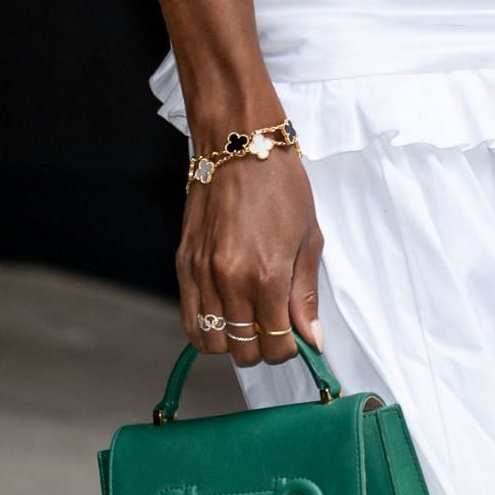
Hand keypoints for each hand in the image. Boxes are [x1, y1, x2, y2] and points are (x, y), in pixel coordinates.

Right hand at [177, 148, 323, 368]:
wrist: (239, 145)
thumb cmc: (281, 184)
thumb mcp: (308, 236)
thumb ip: (305, 292)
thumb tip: (311, 336)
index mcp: (267, 275)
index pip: (275, 344)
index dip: (289, 349)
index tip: (296, 337)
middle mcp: (230, 281)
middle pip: (242, 349)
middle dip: (263, 348)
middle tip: (276, 328)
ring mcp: (202, 275)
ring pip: (212, 342)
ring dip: (233, 341)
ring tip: (250, 320)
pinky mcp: (183, 265)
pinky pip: (189, 320)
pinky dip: (206, 329)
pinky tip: (225, 314)